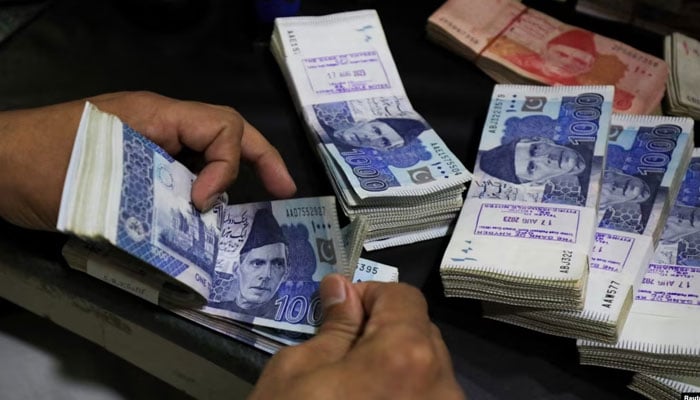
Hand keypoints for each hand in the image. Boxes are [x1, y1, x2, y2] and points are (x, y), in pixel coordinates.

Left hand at [0, 91, 295, 230]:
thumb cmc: (38, 168)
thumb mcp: (103, 180)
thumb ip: (159, 194)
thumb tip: (203, 216)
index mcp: (155, 115)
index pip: (221, 126)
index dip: (228, 165)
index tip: (205, 203)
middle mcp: (158, 124)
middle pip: (225, 131)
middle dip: (260, 158)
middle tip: (283, 190)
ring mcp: (146, 142)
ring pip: (204, 152)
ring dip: (228, 180)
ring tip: (241, 217)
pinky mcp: (135, 164)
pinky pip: (180, 172)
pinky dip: (197, 194)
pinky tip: (199, 222)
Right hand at [249, 274, 464, 399]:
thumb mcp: (297, 374)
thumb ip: (332, 326)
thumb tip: (343, 288)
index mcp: (407, 355)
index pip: (403, 297)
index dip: (369, 295)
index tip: (339, 313)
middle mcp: (442, 385)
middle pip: (420, 333)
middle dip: (383, 331)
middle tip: (340, 353)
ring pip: (426, 371)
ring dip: (394, 367)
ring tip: (354, 391)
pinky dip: (403, 396)